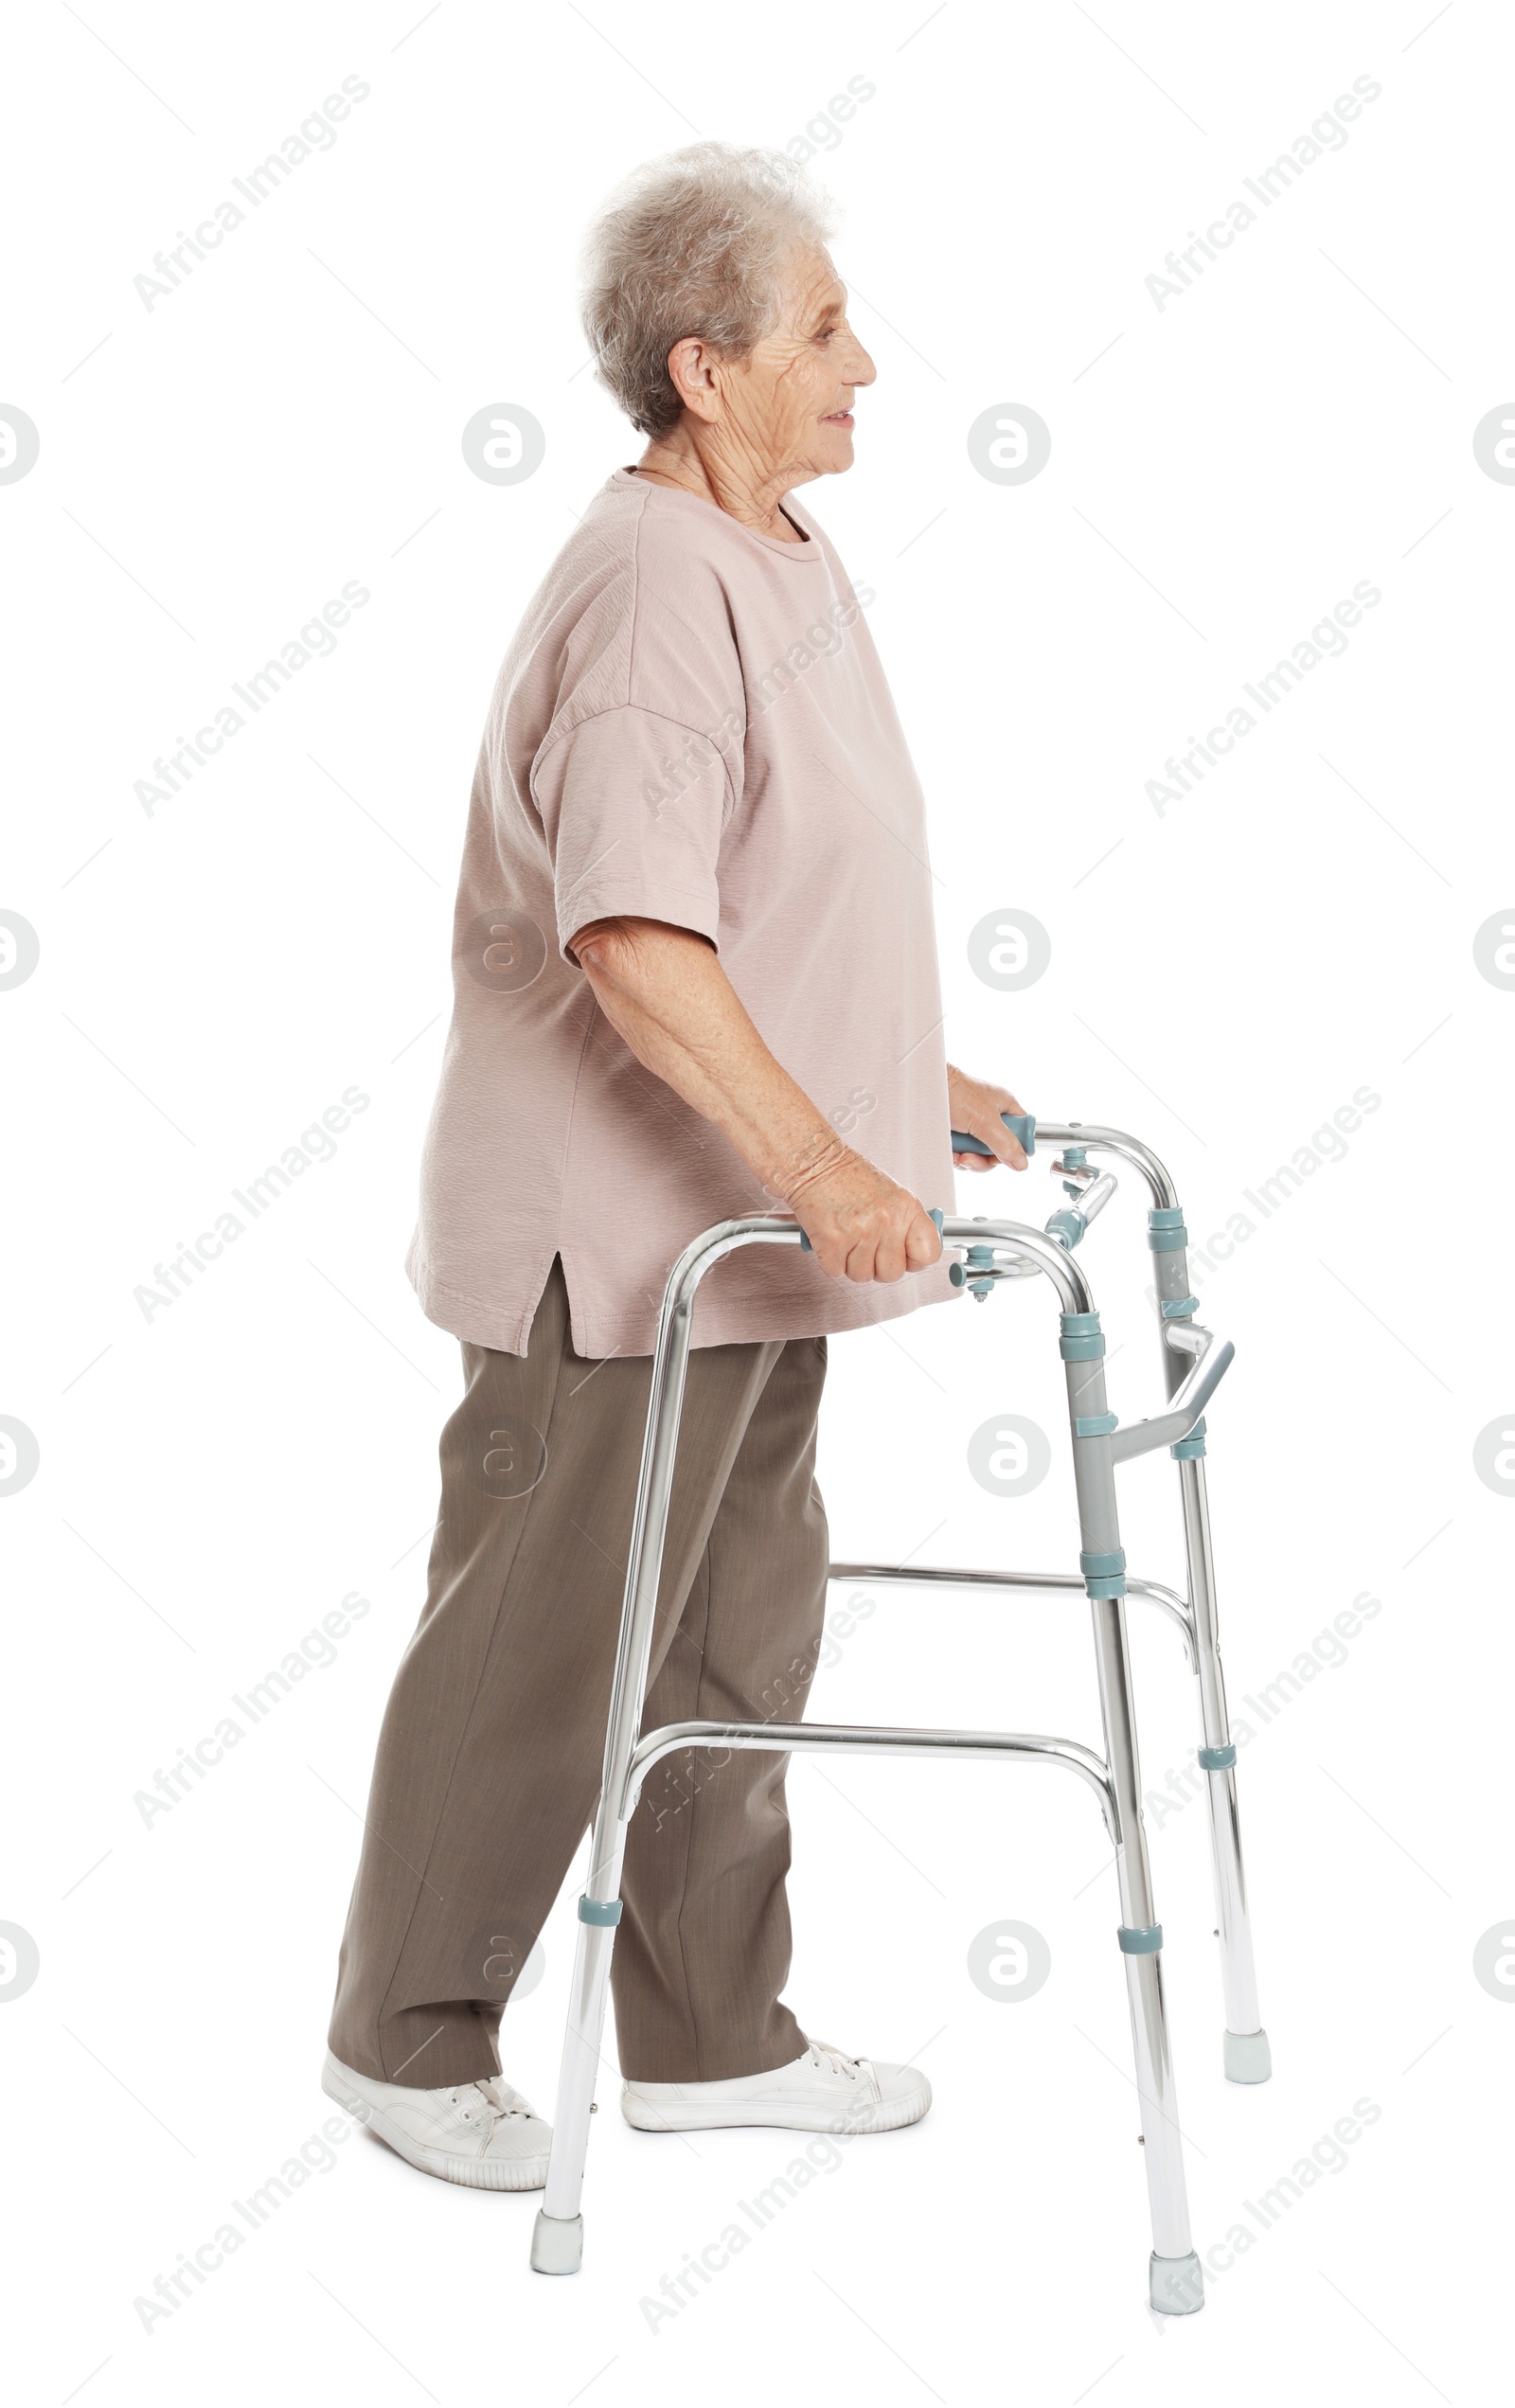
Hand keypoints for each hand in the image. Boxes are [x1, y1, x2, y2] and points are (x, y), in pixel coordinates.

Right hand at [787, 1145, 942, 1282]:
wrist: (813, 1161)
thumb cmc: (846, 1175)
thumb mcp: (890, 1192)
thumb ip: (904, 1223)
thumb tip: (912, 1252)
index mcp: (906, 1208)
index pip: (929, 1253)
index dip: (915, 1261)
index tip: (905, 1257)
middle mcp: (886, 1221)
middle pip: (893, 1273)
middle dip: (878, 1266)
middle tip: (867, 1248)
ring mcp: (860, 1233)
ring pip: (862, 1276)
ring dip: (851, 1263)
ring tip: (847, 1240)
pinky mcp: (832, 1242)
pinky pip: (836, 1271)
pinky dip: (830, 1261)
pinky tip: (831, 1241)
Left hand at [947, 1066, 1028, 1173]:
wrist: (923, 1086)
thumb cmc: (955, 1092)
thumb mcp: (985, 1121)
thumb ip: (1005, 1143)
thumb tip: (1023, 1163)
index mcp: (1005, 1107)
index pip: (1021, 1134)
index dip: (1014, 1149)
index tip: (1002, 1156)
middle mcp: (990, 1117)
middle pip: (998, 1150)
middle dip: (984, 1159)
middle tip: (971, 1158)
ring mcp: (973, 1126)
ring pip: (979, 1155)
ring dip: (968, 1160)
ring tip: (958, 1155)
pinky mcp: (956, 1134)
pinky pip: (962, 1154)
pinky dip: (956, 1157)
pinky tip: (950, 1153)